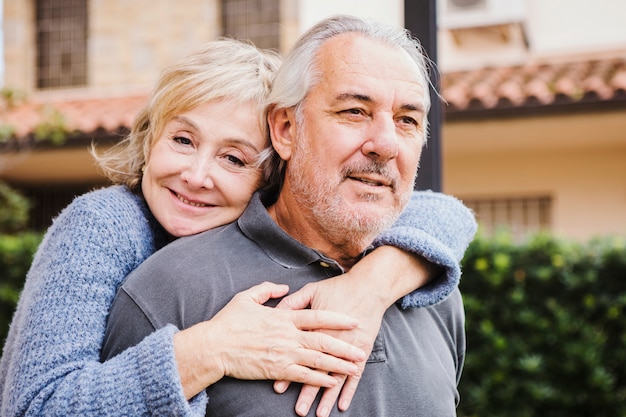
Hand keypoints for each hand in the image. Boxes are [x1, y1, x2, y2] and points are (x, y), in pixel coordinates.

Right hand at [174, 281, 365, 398]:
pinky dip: (319, 379)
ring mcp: (284, 354)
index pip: (317, 316)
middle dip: (345, 346)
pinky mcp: (277, 370)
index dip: (337, 318)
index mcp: (283, 318)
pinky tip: (332, 382)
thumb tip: (283, 286)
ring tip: (355, 367)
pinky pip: (303, 376)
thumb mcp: (247, 297)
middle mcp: (288, 336)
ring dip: (338, 364)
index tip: (353, 320)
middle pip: (324, 340)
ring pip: (318, 360)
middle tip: (362, 349)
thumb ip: (267, 289)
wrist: (214, 347)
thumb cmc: (229, 322)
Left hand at [274, 274, 385, 416]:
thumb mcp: (311, 290)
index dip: (288, 369)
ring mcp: (349, 348)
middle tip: (299, 410)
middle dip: (307, 391)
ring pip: (336, 377)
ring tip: (319, 414)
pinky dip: (349, 390)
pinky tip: (341, 405)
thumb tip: (275, 313)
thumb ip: (292, 303)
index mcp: (317, 327)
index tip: (278, 386)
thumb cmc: (338, 288)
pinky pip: (355, 374)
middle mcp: (333, 340)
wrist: (368, 287)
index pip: (300, 352)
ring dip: (327, 397)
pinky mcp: (361, 350)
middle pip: (318, 370)